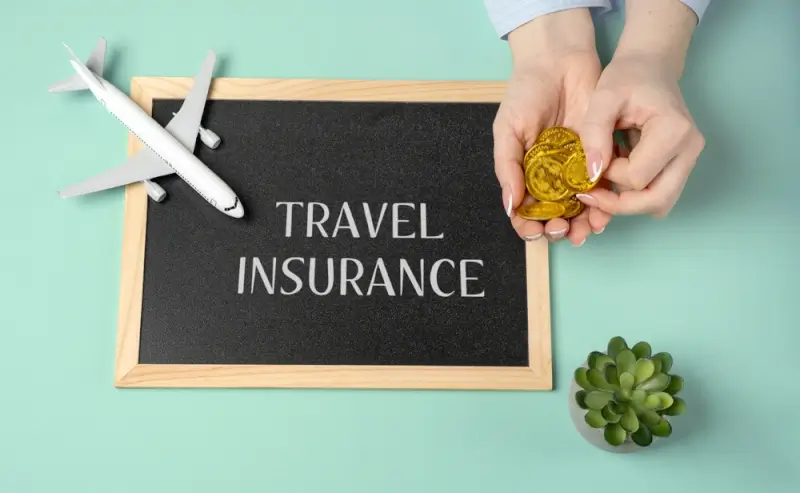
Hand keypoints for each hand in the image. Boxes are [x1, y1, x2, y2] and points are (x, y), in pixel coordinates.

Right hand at [493, 9, 611, 245]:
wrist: (559, 61)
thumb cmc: (526, 93)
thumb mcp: (508, 129)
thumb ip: (508, 167)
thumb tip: (510, 206)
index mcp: (524, 173)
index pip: (524, 210)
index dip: (529, 226)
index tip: (536, 230)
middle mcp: (549, 176)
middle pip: (554, 214)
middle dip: (558, 228)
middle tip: (563, 228)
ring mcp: (575, 168)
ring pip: (580, 207)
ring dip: (582, 223)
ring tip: (585, 229)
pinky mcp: (599, 157)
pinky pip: (603, 187)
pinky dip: (604, 204)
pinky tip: (603, 214)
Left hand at [575, 0, 705, 217]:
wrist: (650, 66)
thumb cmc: (627, 77)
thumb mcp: (603, 98)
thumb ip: (594, 133)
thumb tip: (592, 175)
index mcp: (673, 130)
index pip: (638, 178)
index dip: (610, 175)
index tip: (595, 156)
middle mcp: (689, 149)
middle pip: (657, 200)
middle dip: (620, 204)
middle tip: (591, 194)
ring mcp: (689, 158)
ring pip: (660, 203)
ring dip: (629, 203)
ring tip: (602, 186)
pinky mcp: (682, 164)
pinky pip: (660, 195)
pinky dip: (636, 196)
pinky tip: (615, 179)